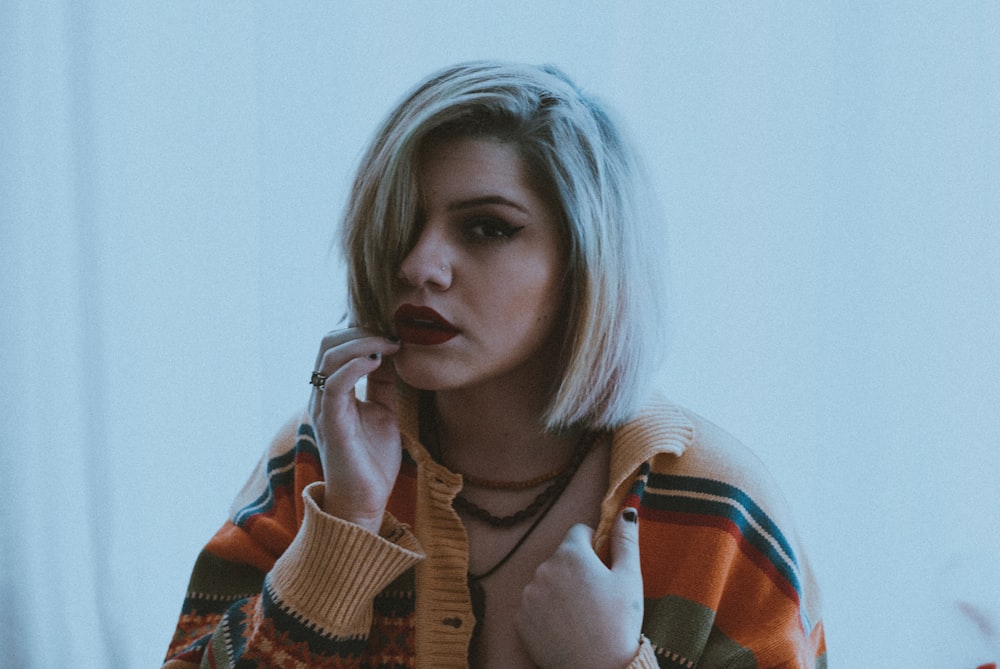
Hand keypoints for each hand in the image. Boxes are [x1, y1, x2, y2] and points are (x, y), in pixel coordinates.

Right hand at [309, 328, 401, 533]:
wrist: (364, 501)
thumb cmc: (372, 460)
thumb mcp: (383, 411)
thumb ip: (383, 383)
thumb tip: (393, 352)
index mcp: (333, 391)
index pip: (336, 344)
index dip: (363, 330)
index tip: (394, 331)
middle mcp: (322, 395)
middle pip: (329, 343)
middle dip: (362, 330)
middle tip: (393, 333)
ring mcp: (323, 408)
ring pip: (330, 357)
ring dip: (363, 342)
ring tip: (390, 343)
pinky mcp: (330, 423)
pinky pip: (334, 384)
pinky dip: (355, 365)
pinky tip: (378, 360)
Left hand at [515, 509, 643, 668]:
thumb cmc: (618, 624)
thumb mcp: (629, 578)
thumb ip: (626, 540)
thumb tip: (627, 510)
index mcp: (571, 553)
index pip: (579, 532)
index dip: (593, 546)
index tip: (603, 568)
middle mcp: (544, 567)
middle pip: (562, 558)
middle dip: (576, 570)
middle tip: (595, 597)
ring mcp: (528, 594)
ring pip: (547, 581)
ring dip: (559, 590)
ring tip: (581, 615)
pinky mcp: (519, 618)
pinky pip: (534, 605)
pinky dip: (546, 611)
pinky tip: (564, 627)